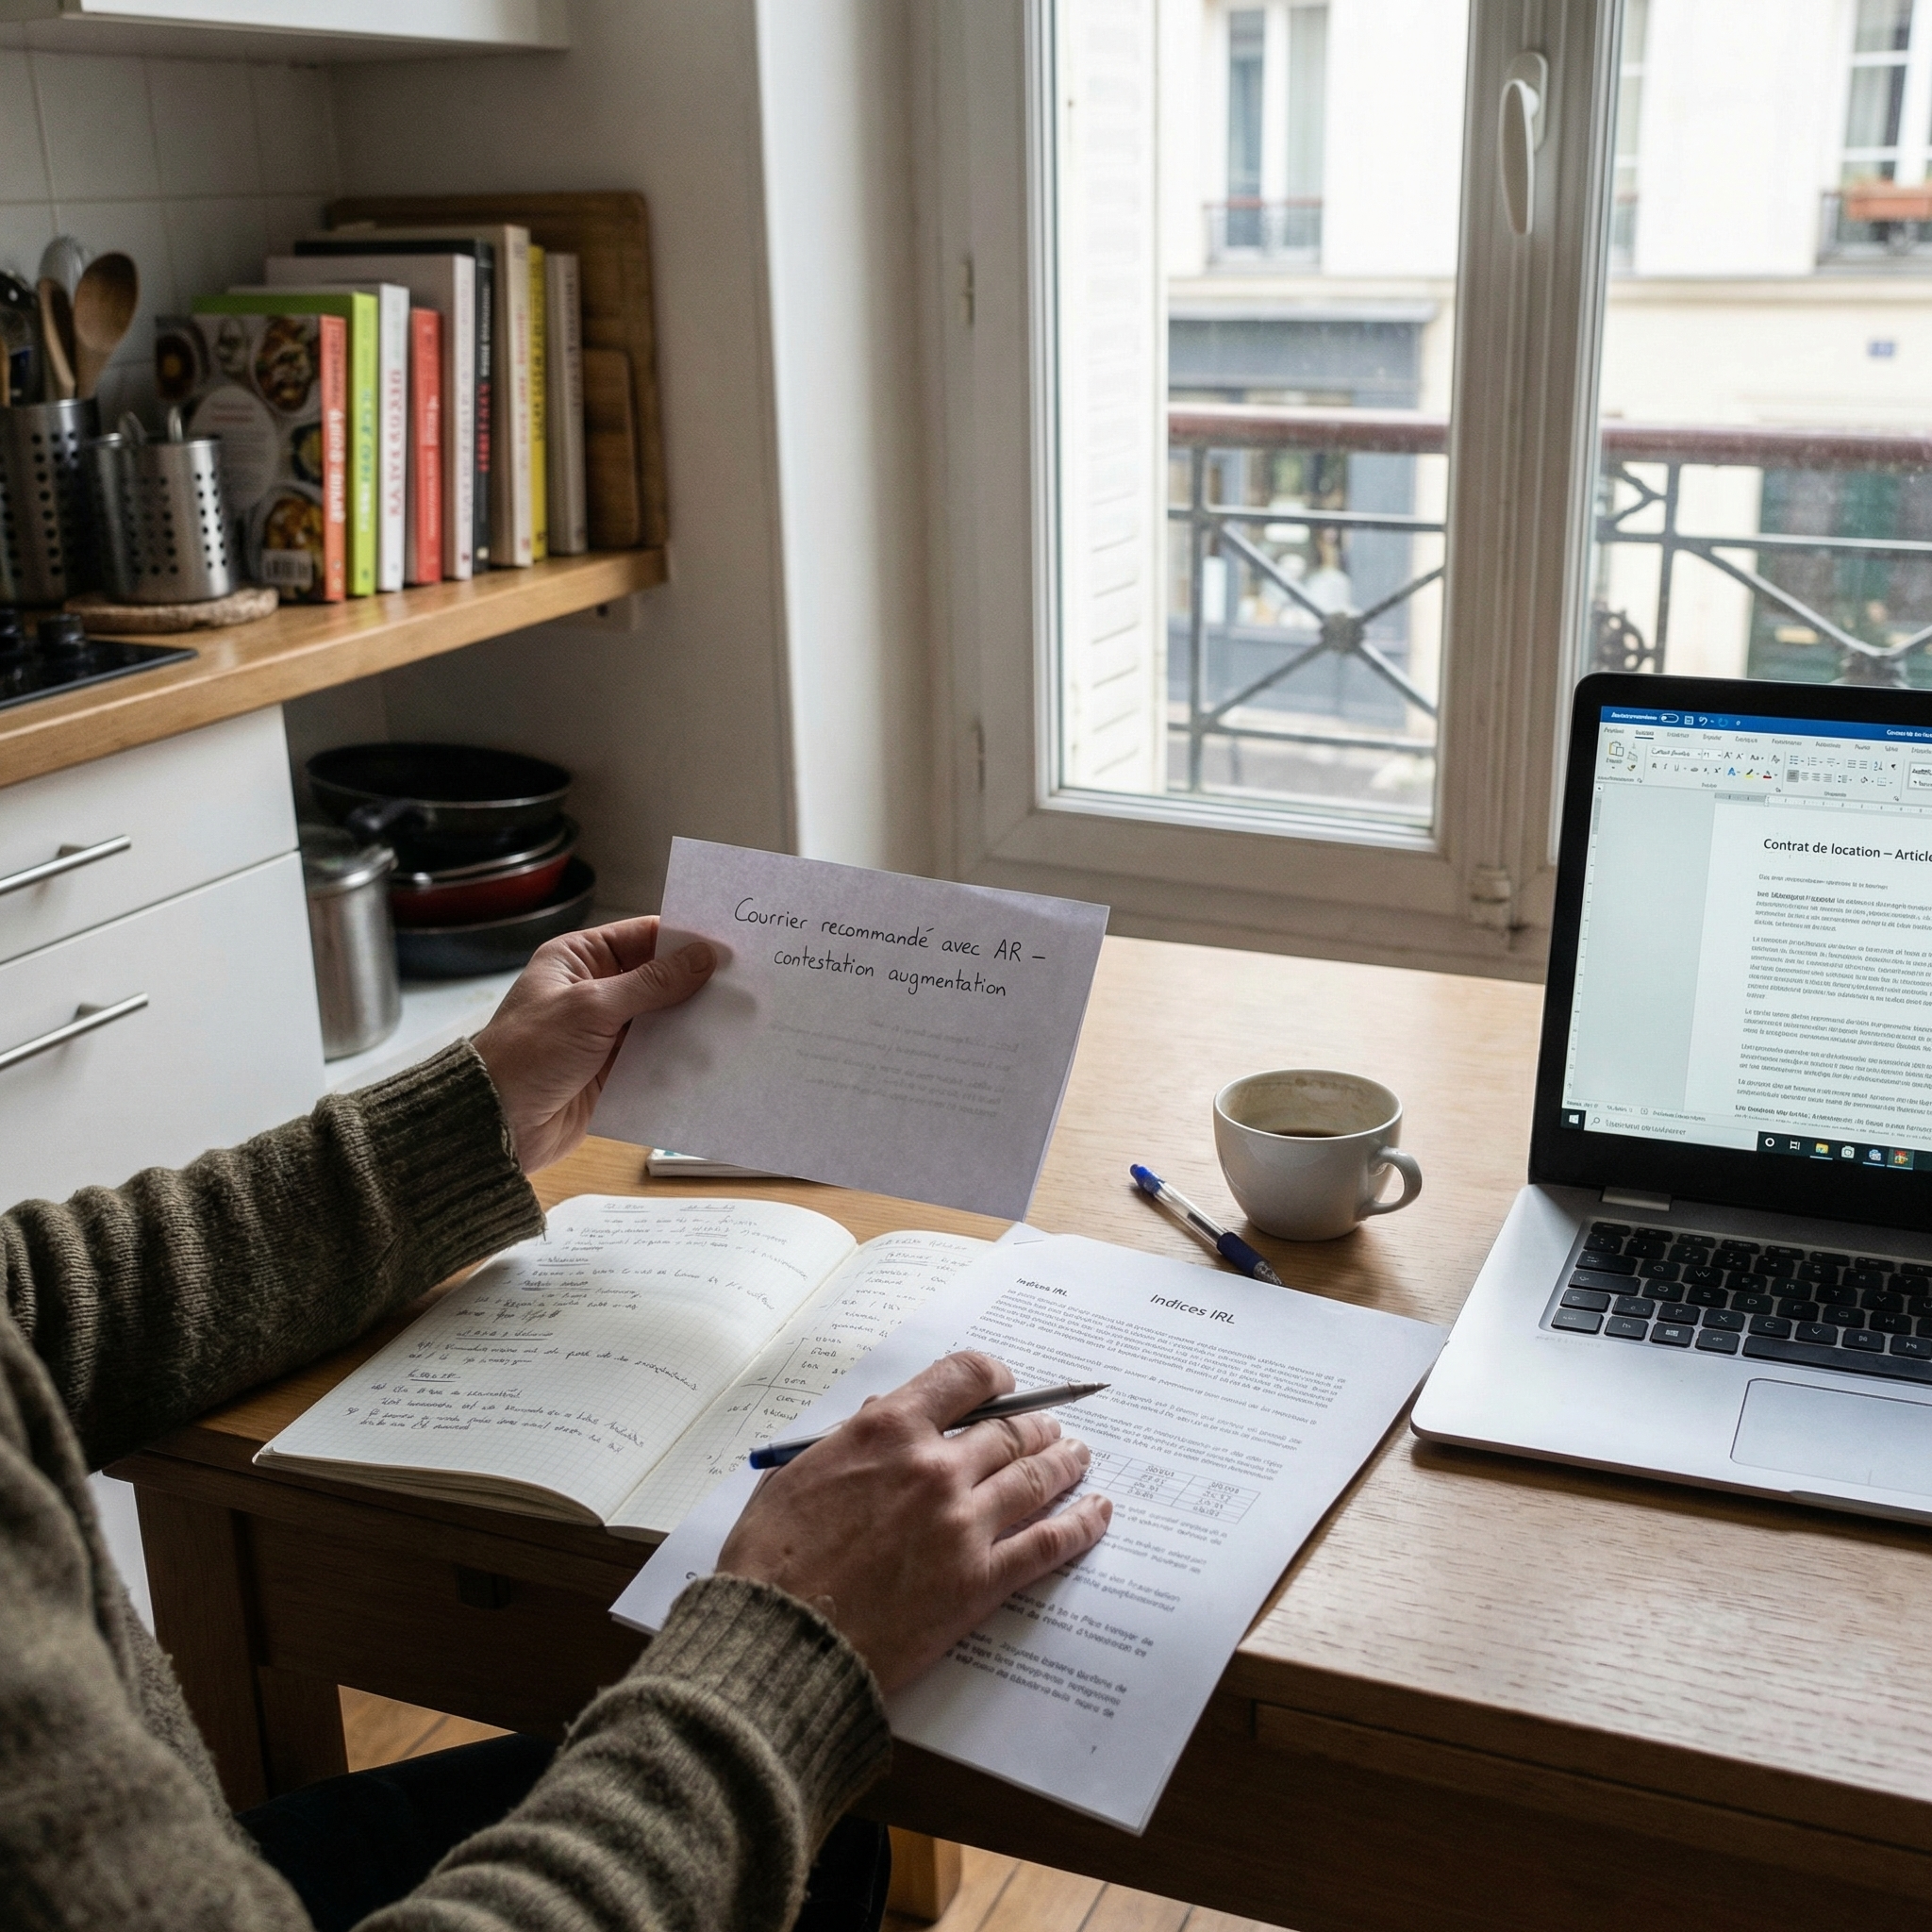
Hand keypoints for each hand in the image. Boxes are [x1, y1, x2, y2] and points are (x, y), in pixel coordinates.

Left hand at [472, 915, 714, 1172]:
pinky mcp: (615, 1069)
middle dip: (697, 983)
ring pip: (663, 1018)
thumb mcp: (592, 1008)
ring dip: (693, 1021)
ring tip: (739, 1018)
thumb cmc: (529, 1053)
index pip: (643, 936)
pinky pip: (658, 1056)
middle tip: (745, 984)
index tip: (728, 946)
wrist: (498, 1122)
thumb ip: (651, 984)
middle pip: (659, 977)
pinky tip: (714, 1054)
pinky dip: (682, 1056)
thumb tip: (703, 958)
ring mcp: (606, 1031)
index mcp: (579, 959)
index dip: (685, 940)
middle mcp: (595, 990)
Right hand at [716, 1352, 1111, 1693]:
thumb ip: (845, 1441)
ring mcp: (963, 1523)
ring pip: (1035, 1477)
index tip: (1003, 1387)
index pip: (962, 1377)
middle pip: (1008, 1430)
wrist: (780, 1643)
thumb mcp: (795, 1475)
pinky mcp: (979, 1581)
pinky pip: (1047, 1543)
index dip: (992, 1378)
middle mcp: (934, 1467)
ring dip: (1065, 1463)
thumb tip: (877, 1416)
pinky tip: (1097, 1515)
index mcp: (886, 1430)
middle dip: (1035, 1426)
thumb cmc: (772, 1562)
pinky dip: (1080, 1524)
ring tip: (1080, 1459)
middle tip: (1050, 1431)